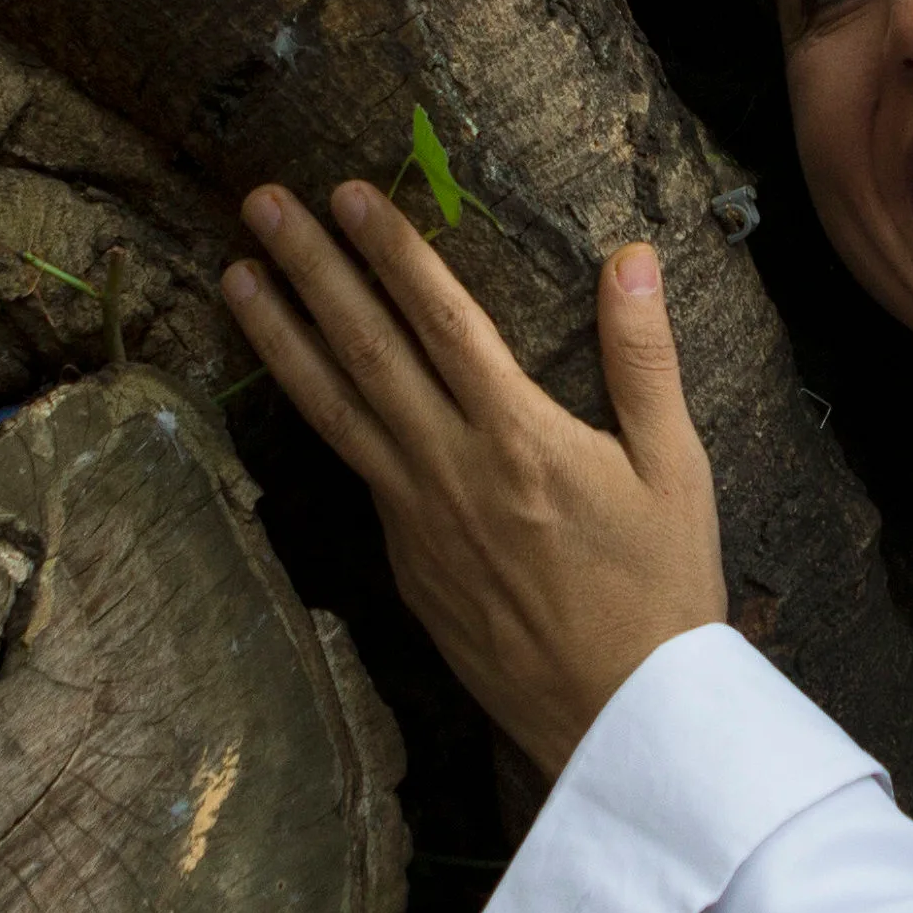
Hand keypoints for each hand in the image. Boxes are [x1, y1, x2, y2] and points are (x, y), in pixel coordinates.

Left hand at [220, 182, 726, 777]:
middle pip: (365, 349)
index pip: (439, 319)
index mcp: (519, 438)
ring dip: (280, 336)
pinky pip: (353, 469)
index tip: (348, 193)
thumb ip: (643, 358)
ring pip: (333, 409)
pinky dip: (316, 413)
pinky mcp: (403, 563)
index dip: (390, 250)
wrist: (619, 719)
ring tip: (236, 276)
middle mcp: (450, 470)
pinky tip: (297, 381)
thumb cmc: (662, 591)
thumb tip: (631, 257)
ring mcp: (415, 519)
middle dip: (310, 269)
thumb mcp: (676, 469)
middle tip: (261, 206)